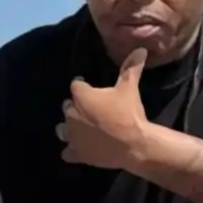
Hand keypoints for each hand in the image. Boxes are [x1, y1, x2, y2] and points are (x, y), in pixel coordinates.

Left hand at [57, 48, 150, 169]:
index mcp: (82, 97)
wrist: (133, 144)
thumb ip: (131, 68)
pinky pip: (66, 153)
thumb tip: (140, 49)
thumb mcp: (130, 88)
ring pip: (62, 129)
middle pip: (67, 107)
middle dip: (75, 106)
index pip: (75, 86)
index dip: (81, 85)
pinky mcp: (76, 153)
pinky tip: (78, 148)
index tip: (85, 85)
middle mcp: (72, 115)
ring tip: (79, 127)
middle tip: (87, 108)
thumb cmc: (128, 114)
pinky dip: (71, 150)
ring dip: (69, 127)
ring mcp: (72, 136)